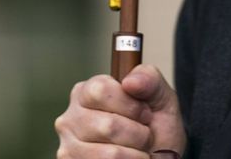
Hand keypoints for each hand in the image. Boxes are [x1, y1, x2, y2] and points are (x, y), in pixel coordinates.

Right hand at [55, 65, 186, 157]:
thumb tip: (130, 82)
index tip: (145, 114)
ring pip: (110, 154)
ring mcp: (69, 147)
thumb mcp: (160, 96)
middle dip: (138, 134)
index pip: (101, 90)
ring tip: (137, 150)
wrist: (160, 156)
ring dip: (136, 154)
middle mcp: (71, 118)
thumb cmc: (155, 127)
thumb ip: (149, 79)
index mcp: (86, 92)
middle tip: (144, 136)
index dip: (131, 105)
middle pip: (108, 126)